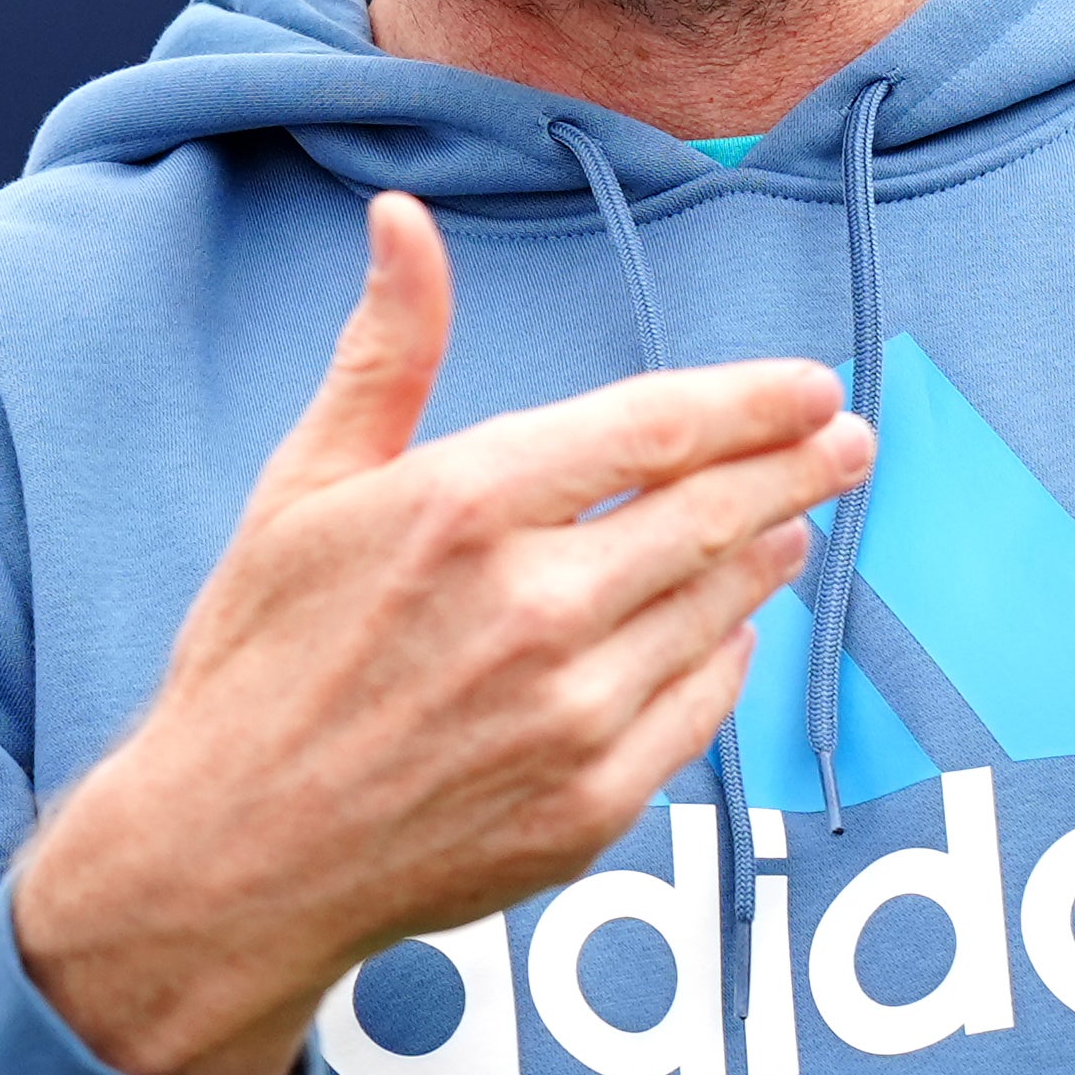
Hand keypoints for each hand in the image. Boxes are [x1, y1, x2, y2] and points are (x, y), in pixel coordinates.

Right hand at [16, 192, 868, 1074]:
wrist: (229, 857)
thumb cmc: (255, 659)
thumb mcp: (302, 488)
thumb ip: (385, 352)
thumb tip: (403, 217)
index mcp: (461, 507)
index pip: (654, 428)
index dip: (749, 401)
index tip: (808, 385)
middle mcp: (530, 606)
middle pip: (713, 513)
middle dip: (797, 467)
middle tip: (846, 441)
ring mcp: (570, 713)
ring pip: (719, 608)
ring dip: (770, 552)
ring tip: (793, 521)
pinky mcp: (590, 805)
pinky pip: (700, 709)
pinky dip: (727, 655)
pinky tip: (731, 629)